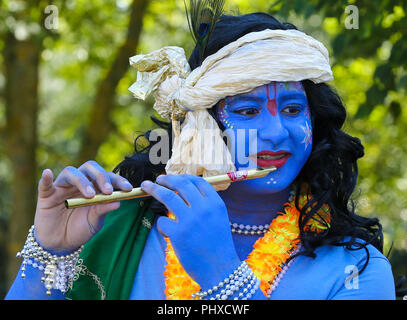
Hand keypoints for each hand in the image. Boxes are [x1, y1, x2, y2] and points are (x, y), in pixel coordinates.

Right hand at [34, 161, 133, 251]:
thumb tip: (118, 202)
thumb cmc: (80, 229)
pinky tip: (48, 173)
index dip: (118, 181)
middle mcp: (79, 182)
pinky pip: (44, 184)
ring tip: (90, 195)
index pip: (107, 176)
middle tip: (108, 191)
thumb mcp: (94, 222)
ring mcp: (62, 187)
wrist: (61, 243)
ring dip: (82, 181)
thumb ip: (103, 210)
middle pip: (89, 168)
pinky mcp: (46, 195)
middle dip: (101, 176)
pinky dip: (46, 178)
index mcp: (95, 186)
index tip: (128, 189)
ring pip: (71, 172)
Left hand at [140, 174, 240, 288]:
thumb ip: (205, 205)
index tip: (174, 178)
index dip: (183, 177)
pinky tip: (166, 231)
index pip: (197, 182)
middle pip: (181, 185)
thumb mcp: (218, 219)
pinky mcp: (178, 234)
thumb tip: (185, 191)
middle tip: (158, 179)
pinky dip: (161, 223)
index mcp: (215, 203)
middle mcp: (203, 208)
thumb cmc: (218, 245)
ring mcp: (190, 220)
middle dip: (167, 179)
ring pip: (168, 197)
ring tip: (146, 186)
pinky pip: (162, 221)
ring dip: (155, 189)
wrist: (220, 269)